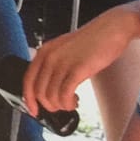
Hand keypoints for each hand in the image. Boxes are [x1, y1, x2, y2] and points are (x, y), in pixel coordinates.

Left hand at [22, 7, 139, 115]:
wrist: (111, 29)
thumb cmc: (90, 41)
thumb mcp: (64, 50)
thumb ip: (53, 64)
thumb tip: (48, 88)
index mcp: (44, 51)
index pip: (28, 80)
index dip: (29, 99)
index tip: (34, 110)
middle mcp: (50, 56)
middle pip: (39, 92)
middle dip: (49, 105)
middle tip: (60, 106)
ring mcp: (63, 62)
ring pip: (52, 96)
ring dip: (61, 106)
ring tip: (71, 103)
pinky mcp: (77, 69)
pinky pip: (65, 94)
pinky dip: (68, 103)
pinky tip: (75, 101)